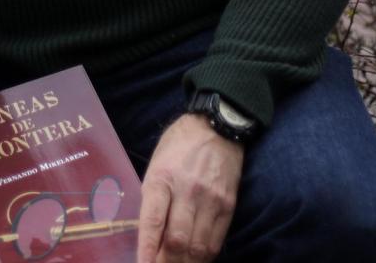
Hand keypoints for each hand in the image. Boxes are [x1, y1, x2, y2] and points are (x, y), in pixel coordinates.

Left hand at [136, 113, 244, 262]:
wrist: (218, 127)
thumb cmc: (178, 146)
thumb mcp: (156, 166)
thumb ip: (152, 200)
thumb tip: (149, 236)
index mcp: (162, 179)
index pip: (153, 222)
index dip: (147, 250)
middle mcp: (187, 191)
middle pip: (177, 241)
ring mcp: (211, 200)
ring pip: (198, 247)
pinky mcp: (229, 206)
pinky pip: (216, 242)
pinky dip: (203, 257)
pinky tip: (194, 259)